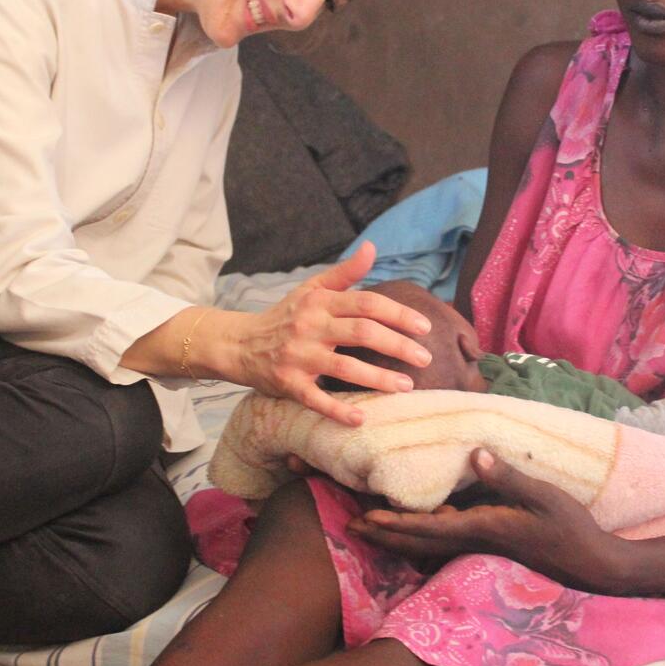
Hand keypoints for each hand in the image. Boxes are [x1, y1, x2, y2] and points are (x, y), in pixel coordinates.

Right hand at [226, 242, 433, 424]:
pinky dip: (338, 410)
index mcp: (319, 302)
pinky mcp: (289, 384)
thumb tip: (373, 247)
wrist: (239, 344)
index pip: (365, 303)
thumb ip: (345, 273)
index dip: (398, 314)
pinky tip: (362, 418)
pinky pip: (316, 399)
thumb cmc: (285, 316)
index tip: (424, 327)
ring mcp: (299, 357)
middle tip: (425, 358)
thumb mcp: (311, 289)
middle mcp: (310, 327)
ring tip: (407, 386)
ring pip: (344, 367)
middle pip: (361, 332)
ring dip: (378, 379)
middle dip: (397, 345)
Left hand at [348, 448, 622, 590]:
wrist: (593, 565)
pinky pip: (448, 540)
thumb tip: (476, 453)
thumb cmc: (571, 528)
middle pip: (420, 541)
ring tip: (371, 527)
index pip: (429, 528)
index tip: (366, 519)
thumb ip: (508, 477)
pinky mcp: (493, 543)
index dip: (395, 524)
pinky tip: (420, 523)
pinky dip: (425, 534)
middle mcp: (475, 540)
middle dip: (385, 534)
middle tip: (351, 527)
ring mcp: (483, 545)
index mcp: (483, 528)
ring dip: (399, 536)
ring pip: (430, 544)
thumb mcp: (544, 496)